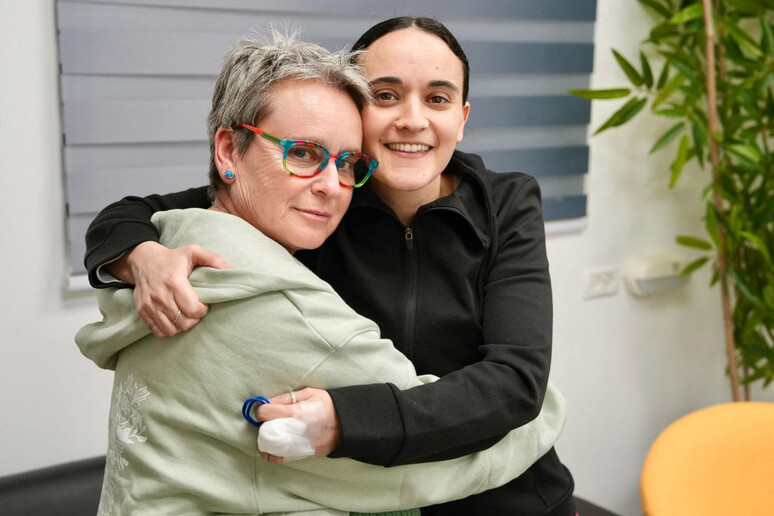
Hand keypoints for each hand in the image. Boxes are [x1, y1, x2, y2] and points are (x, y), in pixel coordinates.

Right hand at [109, 241, 229, 337]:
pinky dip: (168, 330)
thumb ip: (213, 259)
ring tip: (186, 315)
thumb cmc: (172, 258)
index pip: (193, 309)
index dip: (203, 310)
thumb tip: (230, 270)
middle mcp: (160, 296)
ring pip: (172, 329)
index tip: (204, 303)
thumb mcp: (193, 251)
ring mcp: (149, 305)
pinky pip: (158, 331)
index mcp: (174, 282)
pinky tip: (174, 320)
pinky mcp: (142, 311)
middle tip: (196, 310)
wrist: (143, 260)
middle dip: (195, 319)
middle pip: (184, 322)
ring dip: (183, 325)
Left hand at [256, 388, 341, 463]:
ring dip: (265, 441)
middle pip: (264, 431)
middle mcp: (295, 431)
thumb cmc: (327, 406)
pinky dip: (272, 453)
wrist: (346, 424)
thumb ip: (286, 397)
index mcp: (296, 412)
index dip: (262, 410)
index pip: (265, 413)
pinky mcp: (301, 454)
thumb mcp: (309, 393)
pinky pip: (278, 458)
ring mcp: (297, 445)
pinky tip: (275, 445)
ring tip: (271, 433)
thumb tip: (267, 402)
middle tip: (268, 420)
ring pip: (268, 448)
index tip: (265, 409)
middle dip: (263, 426)